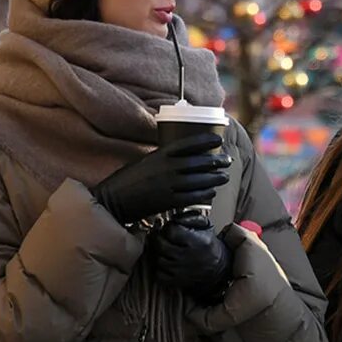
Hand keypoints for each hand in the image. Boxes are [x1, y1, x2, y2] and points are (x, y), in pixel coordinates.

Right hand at [92, 133, 230, 224]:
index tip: (218, 139)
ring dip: (214, 178)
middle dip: (216, 161)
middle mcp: (166, 168)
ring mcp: (168, 185)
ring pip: (199, 180)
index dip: (205, 140)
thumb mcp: (145, 162)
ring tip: (224, 176)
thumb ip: (162, 158)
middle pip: (198, 162)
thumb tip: (181, 156)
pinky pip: (193, 197)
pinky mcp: (169, 201)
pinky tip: (211, 192)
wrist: (114, 200)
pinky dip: (205, 194)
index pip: (187, 144)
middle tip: (227, 160)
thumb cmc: (128, 179)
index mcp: (159, 155)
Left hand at [154, 211, 231, 303]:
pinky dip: (159, 269)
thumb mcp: (206, 225)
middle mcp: (187, 257)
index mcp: (196, 241)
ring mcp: (182, 271)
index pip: (171, 231)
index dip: (168, 227)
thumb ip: (191, 217)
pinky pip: (159, 276)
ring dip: (159, 253)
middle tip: (163, 237)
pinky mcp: (178, 282)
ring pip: (159, 260)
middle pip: (161, 245)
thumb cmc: (209, 244)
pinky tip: (165, 262)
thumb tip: (174, 217)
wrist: (219, 267)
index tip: (170, 228)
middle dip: (159, 238)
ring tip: (165, 249)